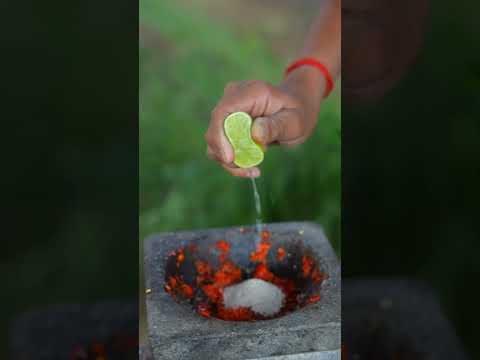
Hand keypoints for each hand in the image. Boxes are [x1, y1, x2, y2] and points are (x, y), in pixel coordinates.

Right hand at [205, 67, 324, 177]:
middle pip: (215, 128)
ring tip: (252, 170)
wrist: (298, 106)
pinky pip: (222, 142)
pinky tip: (250, 166)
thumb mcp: (294, 122)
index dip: (220, 136)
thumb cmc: (299, 112)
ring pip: (215, 139)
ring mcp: (229, 108)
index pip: (222, 112)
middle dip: (225, 154)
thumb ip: (275, 126)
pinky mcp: (228, 120)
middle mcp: (234, 96)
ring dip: (228, 160)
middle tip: (248, 170)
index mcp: (251, 92)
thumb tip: (255, 134)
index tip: (230, 159)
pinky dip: (232, 158)